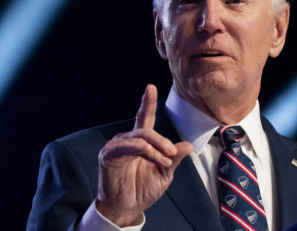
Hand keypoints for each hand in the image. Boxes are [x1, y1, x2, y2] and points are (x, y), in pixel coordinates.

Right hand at [95, 84, 193, 226]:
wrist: (127, 208)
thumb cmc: (142, 190)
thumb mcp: (164, 174)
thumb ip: (174, 159)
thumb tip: (188, 145)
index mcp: (140, 142)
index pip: (144, 118)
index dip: (147, 103)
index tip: (150, 87)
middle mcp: (127, 140)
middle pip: (146, 129)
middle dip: (162, 140)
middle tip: (172, 153)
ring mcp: (116, 146)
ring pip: (139, 136)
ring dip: (155, 148)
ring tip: (165, 161)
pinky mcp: (108, 155)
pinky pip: (126, 146)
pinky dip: (142, 149)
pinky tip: (150, 155)